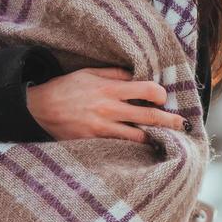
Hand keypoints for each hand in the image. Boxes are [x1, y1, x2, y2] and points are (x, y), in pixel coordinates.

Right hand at [25, 66, 187, 143]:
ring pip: (139, 137)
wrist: (38, 109)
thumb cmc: (65, 89)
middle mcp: (109, 110)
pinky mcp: (95, 143)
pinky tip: (143, 148)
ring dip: (154, 137)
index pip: (146, 90)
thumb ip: (114, 74)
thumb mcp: (89, 73)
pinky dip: (134, 147)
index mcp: (109, 89)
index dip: (160, 94)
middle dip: (170, 121)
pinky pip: (121, 147)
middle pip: (149, 117)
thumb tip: (138, 76)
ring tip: (165, 138)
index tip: (162, 97)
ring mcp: (103, 130)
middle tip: (182, 124)